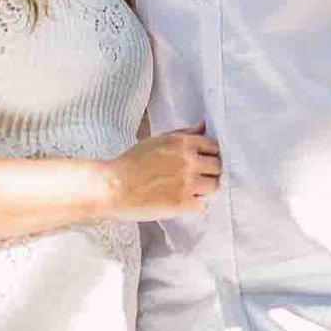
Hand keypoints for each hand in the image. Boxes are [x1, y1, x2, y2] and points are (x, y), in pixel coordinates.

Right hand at [105, 127, 219, 220]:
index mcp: (183, 143)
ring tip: (190, 190)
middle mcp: (189, 161)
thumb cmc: (131, 162)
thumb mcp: (157, 140)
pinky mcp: (183, 203)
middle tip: (197, 177)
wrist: (112, 187)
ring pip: (214, 186)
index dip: (209, 154)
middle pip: (217, 166)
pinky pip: (203, 205)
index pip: (214, 146)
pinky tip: (183, 202)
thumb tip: (203, 125)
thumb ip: (183, 133)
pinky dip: (195, 205)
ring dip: (204, 188)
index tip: (202, 161)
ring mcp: (188, 183)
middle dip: (209, 171)